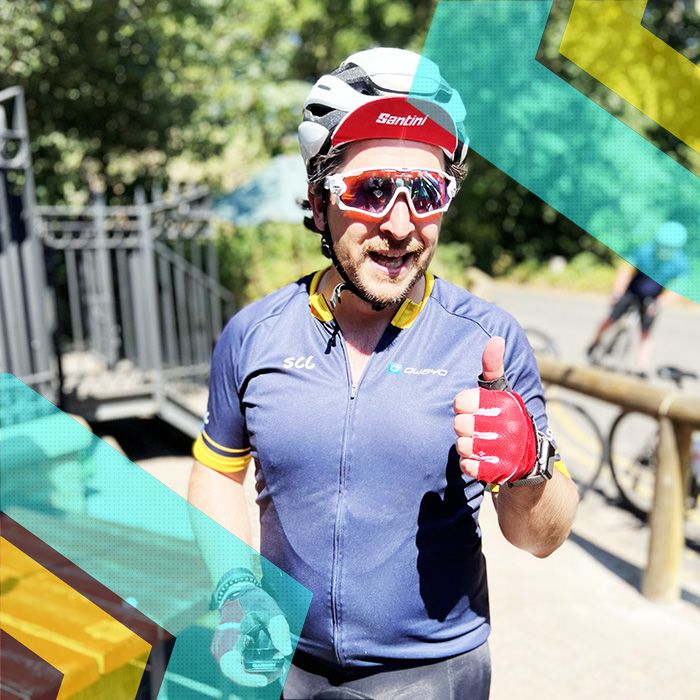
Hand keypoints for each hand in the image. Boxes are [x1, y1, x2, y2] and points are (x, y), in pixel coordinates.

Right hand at [211, 586, 291, 686]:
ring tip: (276, 664)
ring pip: (238, 668)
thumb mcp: (270, 611)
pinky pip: (237, 662)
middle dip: (258, 675)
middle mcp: (221, 646)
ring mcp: (222, 648)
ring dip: (255, 670)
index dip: (246, 678)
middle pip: (237, 672)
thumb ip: (279, 630)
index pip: (231, 667)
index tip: (263, 680)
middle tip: (278, 670)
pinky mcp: (226, 648)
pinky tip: (267, 659)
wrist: (238, 590)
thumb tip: (286, 652)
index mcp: (228, 637)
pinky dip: (251, 664)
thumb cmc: (253, 600)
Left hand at [453, 336, 536, 484]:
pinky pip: (469, 467)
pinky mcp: (500, 473)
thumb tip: (495, 339)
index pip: (462, 402)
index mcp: (506, 404)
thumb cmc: (509, 418)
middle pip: (459, 425)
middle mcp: (509, 427)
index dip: (462, 405)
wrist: (530, 460)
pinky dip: (469, 464)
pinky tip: (478, 459)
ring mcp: (506, 452)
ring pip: (462, 446)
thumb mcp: (503, 391)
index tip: (469, 407)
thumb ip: (493, 367)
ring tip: (476, 443)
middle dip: (463, 427)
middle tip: (473, 427)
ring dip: (465, 445)